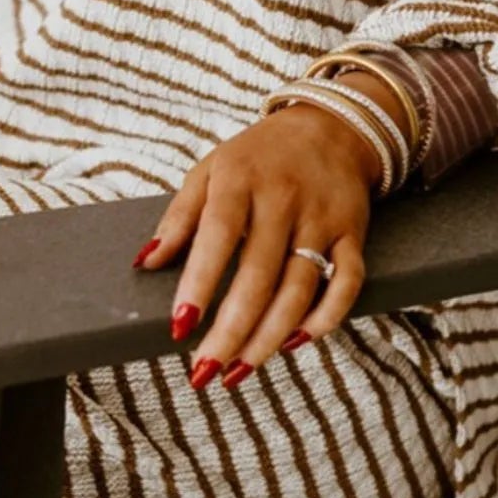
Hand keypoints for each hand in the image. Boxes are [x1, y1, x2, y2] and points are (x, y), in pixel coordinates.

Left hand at [133, 76, 405, 386]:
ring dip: (269, 336)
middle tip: (204, 371)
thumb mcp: (209, 171)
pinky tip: (295, 344)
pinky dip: (325, 318)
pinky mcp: (353, 234)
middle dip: (231, 330)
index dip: (198, 283)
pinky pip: (346, 283)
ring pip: (300, 288)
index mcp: (241, 181)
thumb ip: (178, 218)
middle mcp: (285, 200)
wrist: (332, 125)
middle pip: (259, 275)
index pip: (218, 236)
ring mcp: (323, 218)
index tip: (179, 326)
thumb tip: (144, 262)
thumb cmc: (258, 157)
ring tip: (238, 371)